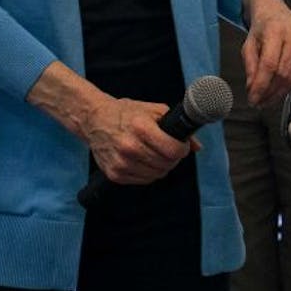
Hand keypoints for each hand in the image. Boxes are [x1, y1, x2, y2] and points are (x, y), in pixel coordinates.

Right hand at [26, 62, 193, 185]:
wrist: (94, 120)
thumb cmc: (125, 113)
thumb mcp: (152, 110)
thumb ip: (176, 125)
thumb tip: (196, 146)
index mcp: (140, 127)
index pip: (172, 150)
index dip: (182, 149)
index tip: (181, 145)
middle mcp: (129, 146)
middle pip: (166, 164)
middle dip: (173, 158)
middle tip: (169, 149)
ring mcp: (121, 162)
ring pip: (157, 174)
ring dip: (162, 166)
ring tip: (156, 154)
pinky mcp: (114, 174)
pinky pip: (143, 180)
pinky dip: (148, 173)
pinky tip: (144, 160)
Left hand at [241, 0, 290, 107]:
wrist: (278, 15)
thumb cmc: (263, 30)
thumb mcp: (248, 44)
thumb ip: (250, 66)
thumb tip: (253, 88)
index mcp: (275, 30)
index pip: (269, 64)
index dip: (261, 85)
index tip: (253, 99)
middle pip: (282, 74)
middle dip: (269, 93)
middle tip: (259, 102)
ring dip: (279, 93)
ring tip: (268, 99)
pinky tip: (281, 89)